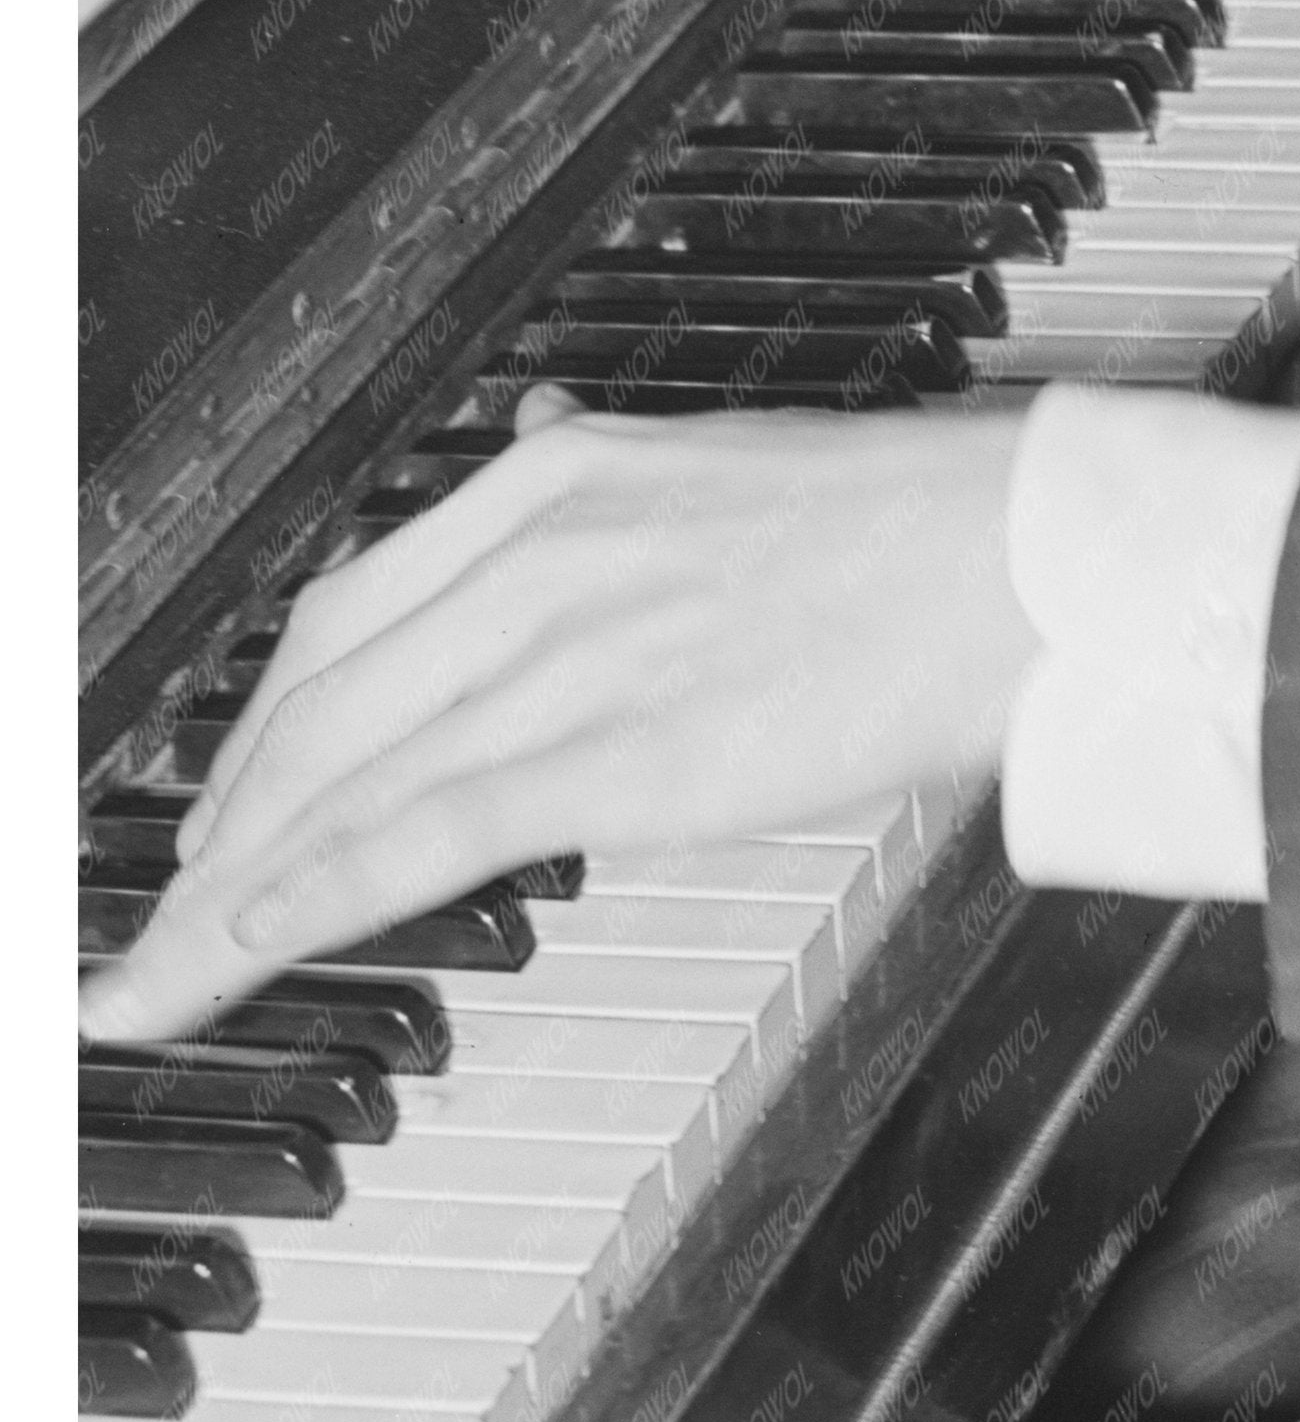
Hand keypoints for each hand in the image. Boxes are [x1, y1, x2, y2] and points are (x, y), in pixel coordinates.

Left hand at [77, 405, 1028, 1050]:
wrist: (1022, 559)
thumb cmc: (915, 524)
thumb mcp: (727, 464)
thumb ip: (614, 482)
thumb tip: (542, 445)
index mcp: (558, 481)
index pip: (345, 614)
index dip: (260, 729)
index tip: (225, 801)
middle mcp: (536, 557)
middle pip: (313, 704)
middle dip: (216, 826)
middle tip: (159, 916)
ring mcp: (569, 654)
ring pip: (339, 783)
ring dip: (222, 897)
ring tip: (155, 976)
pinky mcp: (613, 753)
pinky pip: (412, 837)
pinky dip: (300, 901)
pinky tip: (237, 952)